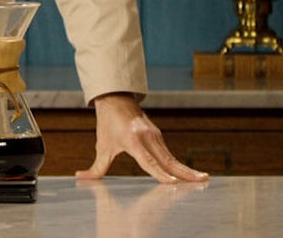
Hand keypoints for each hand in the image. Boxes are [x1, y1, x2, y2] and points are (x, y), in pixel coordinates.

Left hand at [76, 92, 208, 183]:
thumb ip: (95, 167)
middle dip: (184, 172)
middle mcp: (146, 137)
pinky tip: (189, 174)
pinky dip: (179, 165)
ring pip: (171, 157)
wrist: (115, 99)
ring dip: (186, 169)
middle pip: (167, 159)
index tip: (172, 183)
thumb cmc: (107, 124)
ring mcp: (154, 135)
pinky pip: (169, 153)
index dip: (159, 173)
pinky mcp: (158, 135)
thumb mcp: (101, 146)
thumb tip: (79, 178)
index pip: (148, 160)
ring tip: (202, 179)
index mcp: (132, 140)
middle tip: (202, 181)